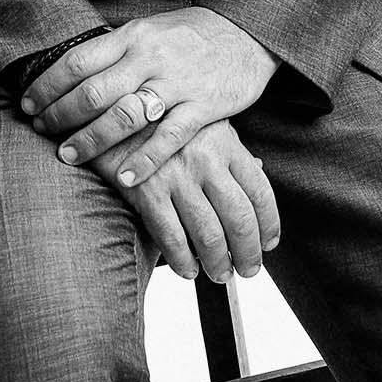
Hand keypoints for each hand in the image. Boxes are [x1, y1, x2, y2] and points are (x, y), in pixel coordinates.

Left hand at [22, 7, 279, 184]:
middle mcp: (149, 57)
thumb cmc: (190, 34)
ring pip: (124, 115)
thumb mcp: (148, 32)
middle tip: (40, 132)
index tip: (28, 104)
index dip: (48, 85)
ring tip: (68, 156)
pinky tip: (125, 178)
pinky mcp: (202, 106)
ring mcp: (176, 82)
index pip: (78, 61)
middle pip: (93, 90)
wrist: (245, 31)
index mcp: (132, 37)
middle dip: (60, 115)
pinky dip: (144, 160)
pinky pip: (168, 137)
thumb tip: (72, 73)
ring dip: (91, 139)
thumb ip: (116, 52)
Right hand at [92, 118, 280, 281]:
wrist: (112, 108)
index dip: (268, 224)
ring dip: (218, 263)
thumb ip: (229, 148)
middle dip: (248, 253)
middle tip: (248, 268)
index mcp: (224, 141)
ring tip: (219, 273)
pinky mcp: (147, 190)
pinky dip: (183, 261)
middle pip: (239, 219)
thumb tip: (259, 172)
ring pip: (209, 235)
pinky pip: (172, 238)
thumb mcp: (202, 121)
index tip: (268, 243)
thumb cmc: (161, 116)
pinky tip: (188, 268)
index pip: (260, 191)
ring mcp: (176, 175)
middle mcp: (205, 159)